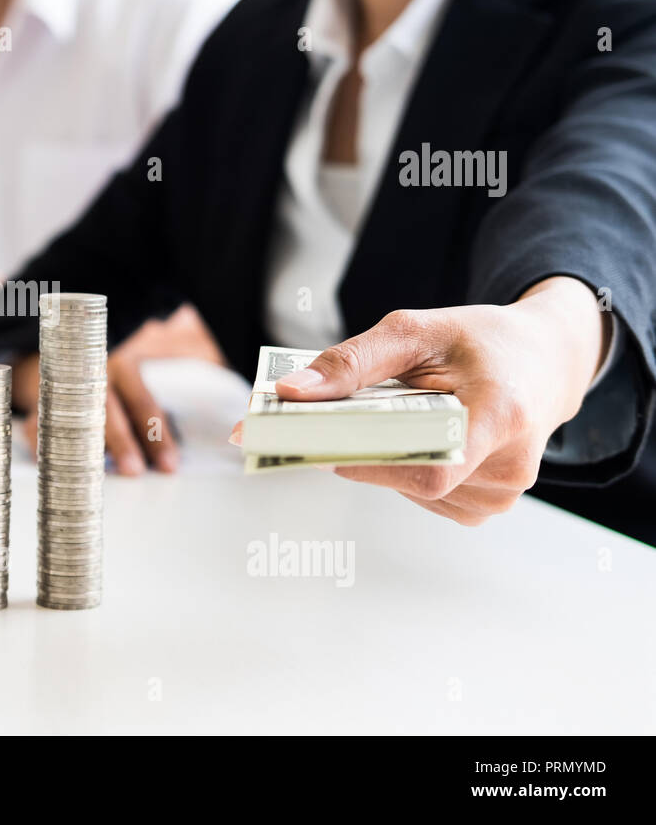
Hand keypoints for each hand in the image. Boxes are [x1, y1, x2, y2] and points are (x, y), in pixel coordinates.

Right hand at [20, 304, 223, 475]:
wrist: (57, 353)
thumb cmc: (103, 380)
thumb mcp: (127, 383)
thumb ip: (141, 416)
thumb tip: (166, 460)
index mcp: (121, 368)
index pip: (143, 404)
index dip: (157, 437)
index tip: (168, 466)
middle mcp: (91, 374)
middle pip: (108, 411)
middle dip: (122, 442)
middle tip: (133, 470)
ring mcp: (62, 387)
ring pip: (72, 419)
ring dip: (84, 450)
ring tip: (92, 476)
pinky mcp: (38, 403)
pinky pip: (37, 427)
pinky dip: (44, 448)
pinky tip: (55, 468)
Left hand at [231, 277, 608, 523]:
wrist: (545, 360)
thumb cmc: (482, 342)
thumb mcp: (417, 331)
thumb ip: (353, 361)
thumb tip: (292, 392)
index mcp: (502, 416)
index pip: (429, 465)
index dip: (367, 461)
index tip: (315, 443)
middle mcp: (510, 466)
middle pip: (412, 479)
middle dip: (357, 452)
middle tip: (313, 428)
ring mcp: (501, 493)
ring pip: (410, 489)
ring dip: (378, 460)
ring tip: (372, 422)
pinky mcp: (487, 505)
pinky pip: (423, 496)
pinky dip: (400, 469)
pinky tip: (406, 438)